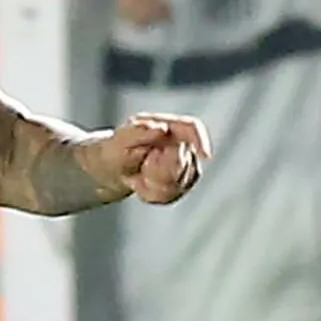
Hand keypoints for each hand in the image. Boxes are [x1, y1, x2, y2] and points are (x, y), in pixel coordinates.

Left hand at [85, 113, 210, 205]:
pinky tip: (142, 185)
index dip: (201, 141)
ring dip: (153, 184)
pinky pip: (171, 196)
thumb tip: (162, 128)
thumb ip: (141, 132)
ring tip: (139, 176)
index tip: (205, 156)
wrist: (115, 166)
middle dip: (159, 172)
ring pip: (178, 183)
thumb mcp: (122, 138)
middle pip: (183, 162)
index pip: (191, 128)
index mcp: (168, 125)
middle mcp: (181, 143)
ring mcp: (185, 163)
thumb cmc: (118, 147)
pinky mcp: (182, 183)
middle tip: (141, 169)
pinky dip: (152, 195)